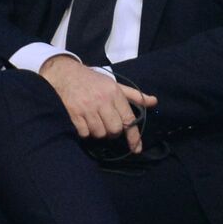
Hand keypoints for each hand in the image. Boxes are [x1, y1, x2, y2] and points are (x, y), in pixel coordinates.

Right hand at [40, 55, 157, 153]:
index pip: (129, 119)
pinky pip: (84, 133)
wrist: (68, 75)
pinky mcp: (74, 113)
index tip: (137, 148)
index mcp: (115, 94)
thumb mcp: (117, 85)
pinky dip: (87, 133)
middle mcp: (103, 101)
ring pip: (100, 133)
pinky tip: (87, 125)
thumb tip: (154, 102)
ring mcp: (87, 108)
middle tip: (110, 127)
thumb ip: (135, 95)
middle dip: (114, 133)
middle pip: (115, 129)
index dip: (134, 136)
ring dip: (100, 133)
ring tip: (98, 124)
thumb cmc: (95, 81)